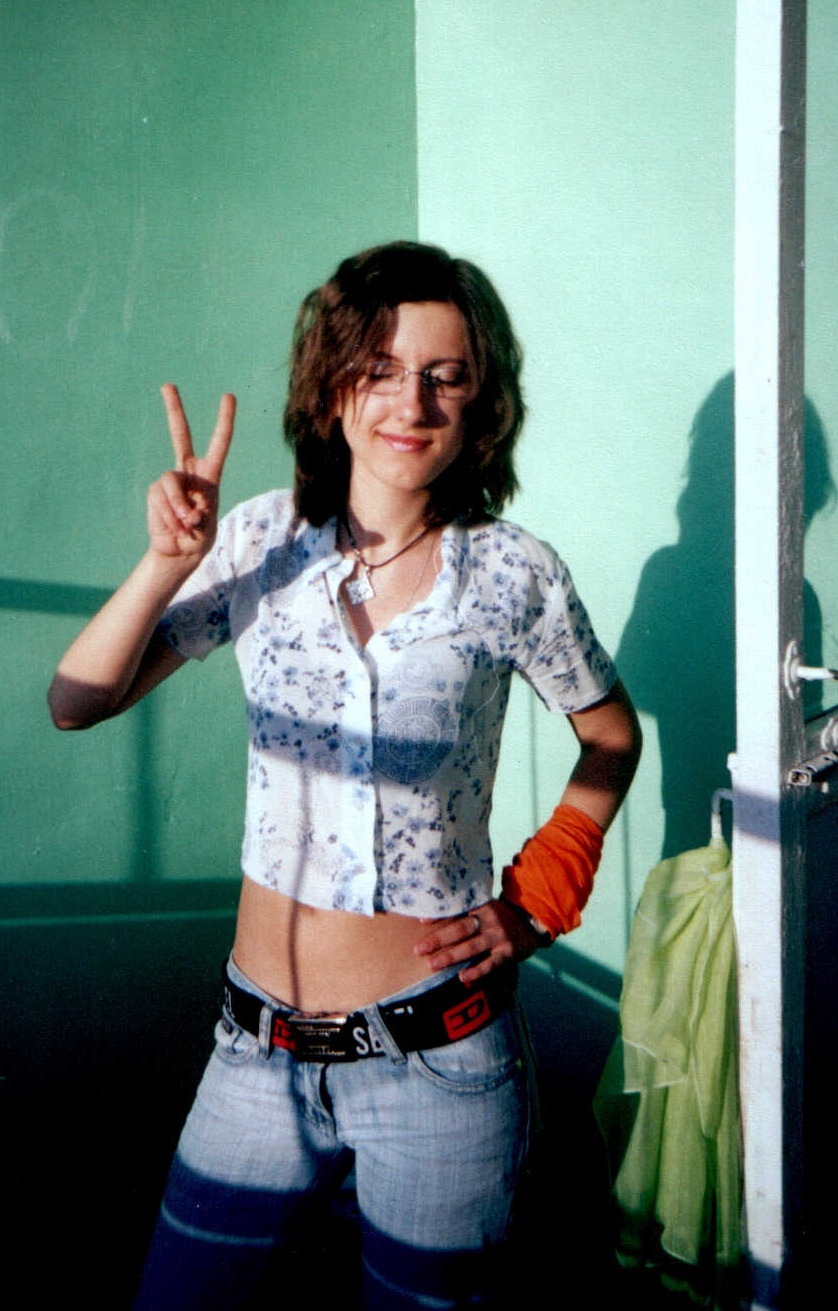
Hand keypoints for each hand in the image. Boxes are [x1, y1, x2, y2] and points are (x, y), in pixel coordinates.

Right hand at [147, 384, 235, 562]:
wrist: (179, 552)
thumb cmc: (199, 538)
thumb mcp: (206, 528)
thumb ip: (196, 515)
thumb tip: (183, 509)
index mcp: (210, 476)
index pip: (219, 444)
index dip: (224, 421)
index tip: (228, 396)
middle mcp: (189, 473)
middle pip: (179, 435)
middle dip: (174, 410)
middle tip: (167, 385)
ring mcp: (170, 481)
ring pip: (170, 482)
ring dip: (178, 508)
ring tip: (187, 526)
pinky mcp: (155, 492)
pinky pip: (160, 498)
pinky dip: (169, 515)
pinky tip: (175, 528)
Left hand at [414, 898, 545, 985]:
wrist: (531, 923)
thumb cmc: (499, 917)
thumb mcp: (484, 908)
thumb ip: (460, 913)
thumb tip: (424, 919)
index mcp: (482, 906)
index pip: (458, 909)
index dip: (439, 915)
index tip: (421, 922)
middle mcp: (490, 919)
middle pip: (461, 929)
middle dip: (439, 939)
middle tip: (419, 949)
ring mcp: (499, 936)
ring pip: (472, 947)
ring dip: (451, 956)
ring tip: (432, 964)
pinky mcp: (509, 953)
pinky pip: (491, 964)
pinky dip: (476, 971)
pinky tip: (462, 977)